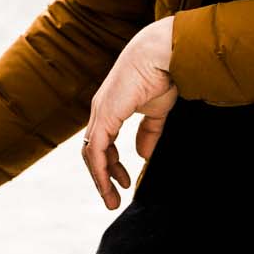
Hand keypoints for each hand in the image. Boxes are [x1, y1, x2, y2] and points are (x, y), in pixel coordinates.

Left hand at [81, 17, 178, 210]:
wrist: (160, 55)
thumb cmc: (160, 75)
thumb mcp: (156, 111)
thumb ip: (149, 132)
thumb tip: (142, 155)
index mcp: (110, 109)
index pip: (103, 143)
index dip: (112, 164)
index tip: (124, 181)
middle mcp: (101, 111)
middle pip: (94, 151)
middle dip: (104, 176)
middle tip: (113, 198)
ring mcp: (100, 113)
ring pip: (92, 154)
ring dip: (101, 179)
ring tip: (111, 199)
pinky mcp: (105, 116)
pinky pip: (97, 150)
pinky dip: (101, 170)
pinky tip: (108, 183)